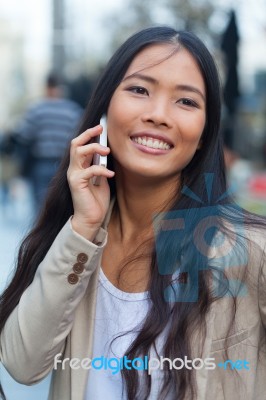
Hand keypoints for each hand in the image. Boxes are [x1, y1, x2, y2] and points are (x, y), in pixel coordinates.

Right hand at [67, 125, 114, 240]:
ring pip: (79, 152)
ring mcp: (73, 175)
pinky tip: (111, 175)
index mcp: (79, 166)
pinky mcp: (76, 183)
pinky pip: (89, 170)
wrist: (90, 219)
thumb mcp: (101, 179)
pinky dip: (102, 170)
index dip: (89, 134)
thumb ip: (101, 167)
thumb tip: (108, 153)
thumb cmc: (96, 200)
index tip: (101, 127)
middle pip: (75, 144)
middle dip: (88, 134)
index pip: (80, 145)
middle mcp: (74, 168)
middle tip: (101, 130)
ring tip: (107, 151)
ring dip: (94, 148)